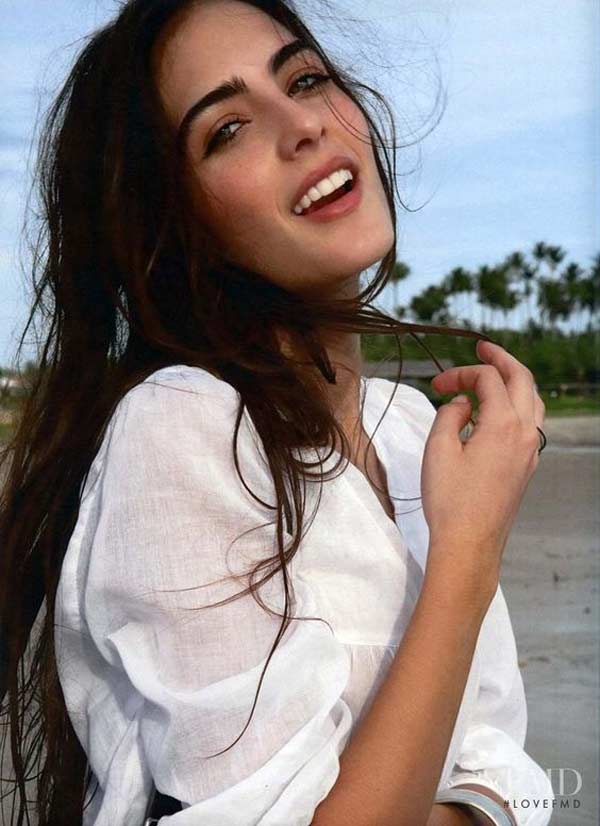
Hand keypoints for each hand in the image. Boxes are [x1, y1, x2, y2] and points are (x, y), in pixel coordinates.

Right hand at [421, 340, 544, 591]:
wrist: (470, 543)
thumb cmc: (450, 499)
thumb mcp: (438, 449)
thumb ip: (449, 415)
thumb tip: (461, 404)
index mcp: (503, 424)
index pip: (487, 379)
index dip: (460, 373)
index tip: (436, 384)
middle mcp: (525, 432)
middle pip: (522, 379)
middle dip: (501, 360)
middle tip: (482, 348)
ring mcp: (530, 450)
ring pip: (533, 400)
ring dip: (514, 382)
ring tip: (493, 376)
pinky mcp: (527, 465)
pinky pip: (531, 422)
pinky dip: (517, 405)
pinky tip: (496, 412)